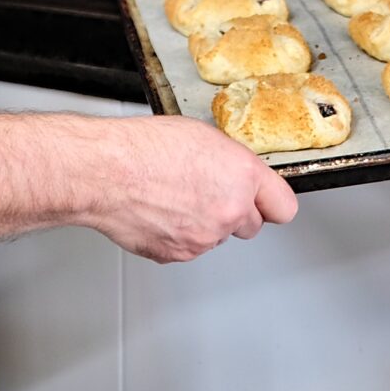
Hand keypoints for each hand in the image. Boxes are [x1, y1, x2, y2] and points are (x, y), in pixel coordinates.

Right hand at [87, 116, 299, 262]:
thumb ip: (229, 163)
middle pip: (250, 225)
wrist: (105, 172)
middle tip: (207, 193)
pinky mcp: (179, 254)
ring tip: (173, 196)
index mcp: (242, 175)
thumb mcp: (200, 136)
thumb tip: (235, 174)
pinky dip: (177, 234)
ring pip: (215, 236)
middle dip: (234, 212)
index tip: (265, 201)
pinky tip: (160, 211)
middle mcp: (229, 209)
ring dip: (203, 223)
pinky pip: (187, 247)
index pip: (284, 206)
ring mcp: (205, 237)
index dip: (271, 202)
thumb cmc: (143, 147)